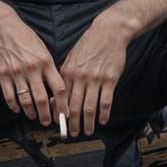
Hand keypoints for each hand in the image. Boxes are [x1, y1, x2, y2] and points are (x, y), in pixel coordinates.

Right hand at [0, 12, 67, 126]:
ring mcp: (16, 73)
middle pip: (42, 98)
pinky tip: (17, 109)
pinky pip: (9, 96)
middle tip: (48, 122)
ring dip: (30, 112)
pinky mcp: (2, 75)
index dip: (63, 104)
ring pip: (25, 100)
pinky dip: (13, 105)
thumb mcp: (42, 48)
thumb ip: (48, 67)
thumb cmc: (24, 36)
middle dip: (46, 114)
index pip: (59, 88)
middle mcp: (32, 69)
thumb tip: (55, 86)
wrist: (1, 26)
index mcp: (46, 61)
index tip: (64, 114)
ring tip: (33, 117)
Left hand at [59, 15, 129, 136]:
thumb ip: (65, 77)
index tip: (60, 125)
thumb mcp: (71, 58)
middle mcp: (80, 77)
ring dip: (88, 123)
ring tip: (87, 131)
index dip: (60, 114)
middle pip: (75, 107)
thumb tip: (56, 95)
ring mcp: (96, 79)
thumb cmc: (88, 45)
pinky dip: (104, 113)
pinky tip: (103, 120)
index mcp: (68, 72)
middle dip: (73, 123)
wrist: (108, 32)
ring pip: (90, 107)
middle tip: (73, 133)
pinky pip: (106, 101)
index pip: (61, 98)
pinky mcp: (110, 79)